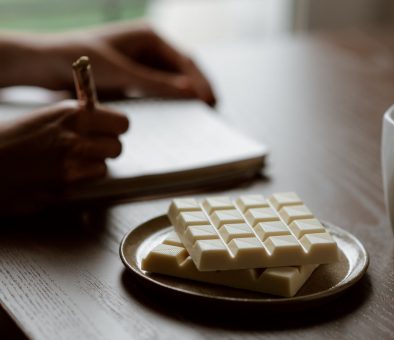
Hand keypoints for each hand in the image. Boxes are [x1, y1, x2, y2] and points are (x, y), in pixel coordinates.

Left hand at [0, 22, 215, 104]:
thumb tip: (192, 93)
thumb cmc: (79, 59)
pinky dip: (171, 100)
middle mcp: (150, 47)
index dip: (200, 81)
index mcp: (150, 36)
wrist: (46, 64)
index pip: (185, 60)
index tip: (210, 101)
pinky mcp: (135, 77)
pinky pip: (160, 89)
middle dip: (199, 88)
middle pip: (184, 69)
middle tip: (213, 110)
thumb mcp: (121, 72)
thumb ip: (157, 83)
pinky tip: (178, 114)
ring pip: (175, 80)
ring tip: (201, 115)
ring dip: (187, 95)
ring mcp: (143, 62)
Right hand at [0, 101, 127, 213]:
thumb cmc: (4, 140)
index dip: (115, 129)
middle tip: (87, 149)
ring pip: (103, 169)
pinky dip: (74, 184)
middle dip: (105, 150)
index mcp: (72, 115)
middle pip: (117, 148)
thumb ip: (75, 120)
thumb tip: (100, 123)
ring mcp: (70, 168)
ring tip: (65, 163)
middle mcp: (75, 140)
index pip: (122, 123)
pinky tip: (52, 176)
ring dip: (90, 168)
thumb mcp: (42, 118)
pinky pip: (83, 187)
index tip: (108, 131)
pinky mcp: (62, 191)